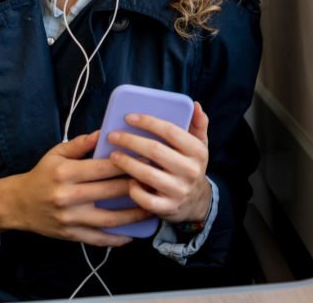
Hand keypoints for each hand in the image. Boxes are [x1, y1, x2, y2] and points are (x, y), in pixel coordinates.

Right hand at [0, 131, 152, 246]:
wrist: (18, 205)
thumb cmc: (42, 175)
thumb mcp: (56, 153)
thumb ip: (81, 143)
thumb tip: (104, 132)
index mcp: (66, 173)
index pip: (103, 168)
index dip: (127, 164)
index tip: (147, 160)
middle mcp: (68, 196)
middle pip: (111, 192)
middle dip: (137, 186)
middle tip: (158, 182)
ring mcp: (70, 218)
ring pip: (110, 219)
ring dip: (135, 214)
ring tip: (153, 207)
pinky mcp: (71, 235)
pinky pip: (99, 238)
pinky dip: (118, 238)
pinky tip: (133, 233)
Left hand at [107, 102, 211, 223]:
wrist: (197, 202)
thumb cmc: (190, 166)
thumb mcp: (200, 145)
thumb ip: (198, 124)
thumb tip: (195, 104)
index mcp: (197, 152)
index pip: (171, 131)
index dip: (148, 122)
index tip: (128, 117)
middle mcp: (191, 171)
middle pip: (155, 151)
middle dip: (131, 141)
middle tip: (112, 136)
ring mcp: (179, 190)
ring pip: (148, 175)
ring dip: (127, 163)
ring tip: (113, 155)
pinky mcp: (168, 208)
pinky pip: (146, 199)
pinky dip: (134, 190)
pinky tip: (128, 181)